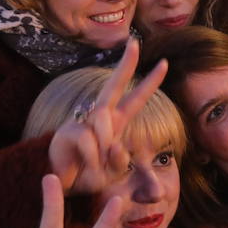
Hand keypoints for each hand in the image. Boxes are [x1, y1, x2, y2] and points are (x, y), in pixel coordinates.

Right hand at [48, 39, 167, 196]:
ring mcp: (83, 121)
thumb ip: (120, 160)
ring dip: (105, 147)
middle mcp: (100, 117)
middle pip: (114, 85)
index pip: (136, 99)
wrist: (63, 185)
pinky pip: (89, 139)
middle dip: (125, 64)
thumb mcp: (113, 172)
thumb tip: (116, 145)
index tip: (164, 63)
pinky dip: (92, 157)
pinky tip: (85, 165)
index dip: (150, 82)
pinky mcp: (68, 130)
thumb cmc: (89, 174)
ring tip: (97, 165)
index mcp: (116, 123)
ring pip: (103, 121)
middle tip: (134, 42)